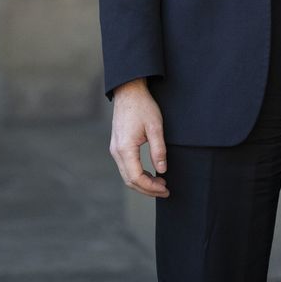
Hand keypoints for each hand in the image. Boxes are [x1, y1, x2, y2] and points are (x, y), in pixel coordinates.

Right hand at [110, 78, 169, 197]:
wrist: (129, 91)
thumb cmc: (143, 106)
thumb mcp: (155, 127)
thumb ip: (158, 150)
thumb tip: (162, 170)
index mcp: (125, 148)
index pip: (136, 177)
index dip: (151, 187)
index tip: (165, 188)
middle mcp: (116, 151)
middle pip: (130, 180)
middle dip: (147, 189)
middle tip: (165, 190)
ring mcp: (115, 149)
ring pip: (127, 175)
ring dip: (142, 182)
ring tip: (160, 183)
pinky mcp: (117, 146)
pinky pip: (126, 167)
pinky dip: (138, 174)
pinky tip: (150, 173)